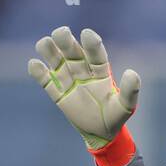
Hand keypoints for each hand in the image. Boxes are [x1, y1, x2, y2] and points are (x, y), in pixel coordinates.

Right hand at [28, 26, 139, 158]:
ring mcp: (68, 79)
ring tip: (44, 44)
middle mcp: (82, 69)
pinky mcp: (57, 92)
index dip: (91, 43)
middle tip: (61, 32)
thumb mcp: (125, 106)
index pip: (95, 53)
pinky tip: (34, 64)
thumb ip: (129, 91)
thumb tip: (132, 73)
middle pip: (72, 51)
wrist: (100, 132)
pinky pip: (45, 80)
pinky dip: (38, 72)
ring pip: (56, 60)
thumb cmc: (114, 116)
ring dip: (49, 50)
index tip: (86, 34)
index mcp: (100, 70)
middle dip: (66, 41)